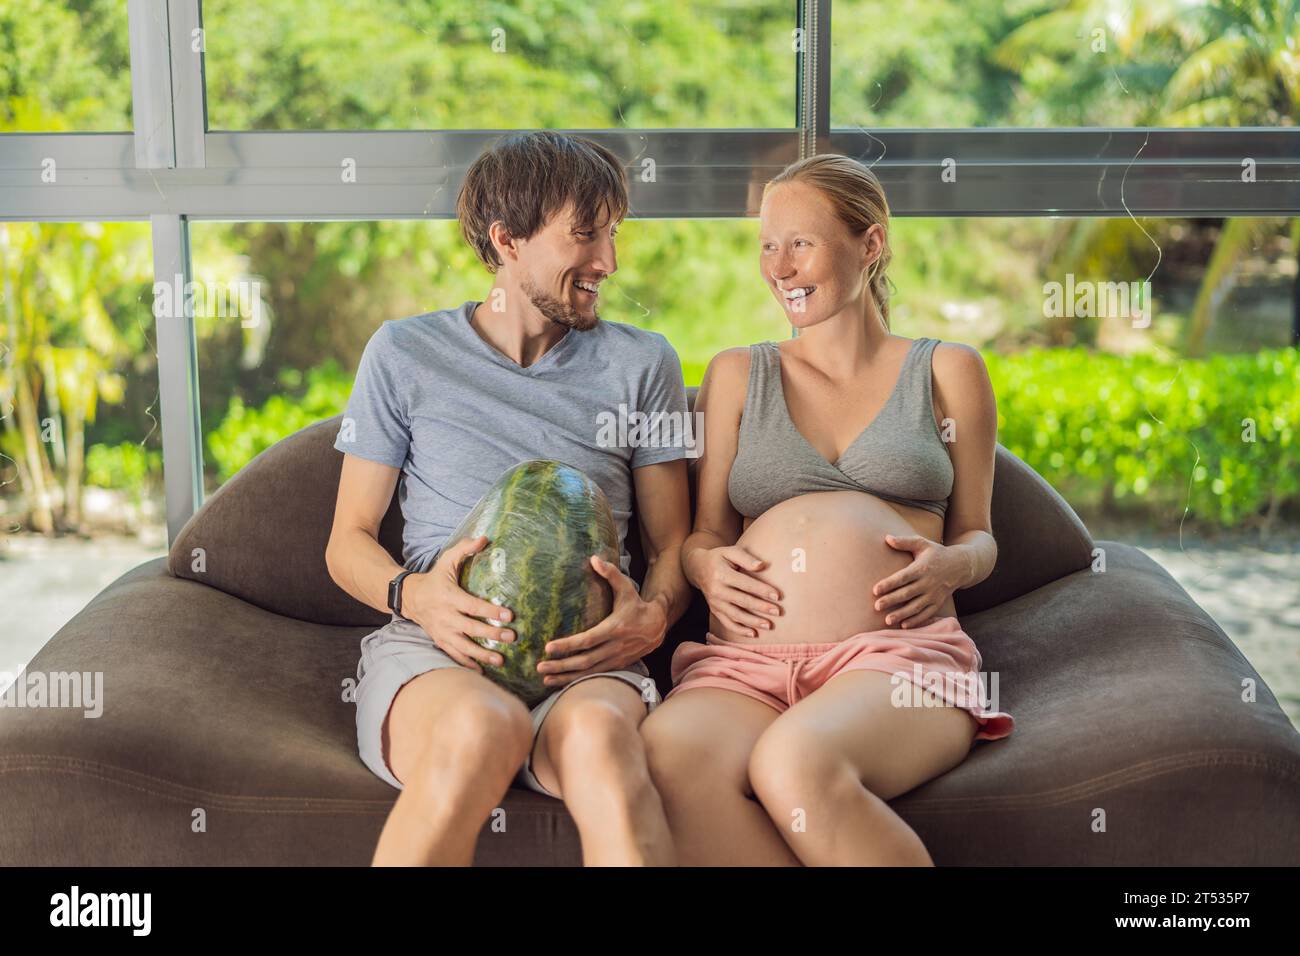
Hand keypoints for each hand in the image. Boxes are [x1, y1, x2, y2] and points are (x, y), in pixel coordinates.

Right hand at [400, 535, 514, 671]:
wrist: (409, 598)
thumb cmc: (435, 578)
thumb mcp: (447, 560)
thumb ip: (465, 548)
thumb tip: (485, 538)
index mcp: (449, 597)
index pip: (473, 606)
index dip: (491, 611)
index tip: (509, 615)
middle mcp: (445, 617)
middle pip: (471, 628)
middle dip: (491, 634)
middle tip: (511, 637)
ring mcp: (442, 632)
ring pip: (463, 647)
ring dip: (482, 654)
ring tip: (500, 660)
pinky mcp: (440, 641)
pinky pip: (454, 655)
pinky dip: (467, 664)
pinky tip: (482, 671)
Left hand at [535, 555, 666, 688]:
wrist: (658, 626)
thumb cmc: (637, 605)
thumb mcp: (626, 588)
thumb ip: (610, 574)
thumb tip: (594, 558)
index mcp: (615, 628)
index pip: (588, 639)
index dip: (568, 645)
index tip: (549, 647)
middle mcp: (615, 647)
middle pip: (585, 660)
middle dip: (561, 665)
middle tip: (540, 666)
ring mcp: (616, 659)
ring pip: (588, 672)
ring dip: (566, 677)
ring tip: (545, 678)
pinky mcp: (616, 665)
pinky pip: (594, 676)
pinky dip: (577, 680)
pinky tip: (561, 682)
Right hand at [688, 544, 780, 639]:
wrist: (698, 567)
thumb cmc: (719, 558)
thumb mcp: (730, 552)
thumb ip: (746, 558)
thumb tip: (762, 565)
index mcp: (721, 574)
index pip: (745, 584)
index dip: (762, 590)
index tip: (777, 596)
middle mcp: (717, 590)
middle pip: (742, 601)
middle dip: (761, 608)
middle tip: (778, 612)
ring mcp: (715, 603)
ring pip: (736, 615)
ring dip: (753, 622)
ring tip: (768, 625)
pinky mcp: (714, 610)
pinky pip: (727, 623)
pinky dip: (740, 630)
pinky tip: (753, 634)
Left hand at [872, 533, 967, 628]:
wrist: (961, 565)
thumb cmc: (937, 553)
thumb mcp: (922, 543)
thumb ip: (904, 541)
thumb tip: (887, 538)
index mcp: (921, 568)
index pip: (902, 577)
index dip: (889, 584)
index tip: (875, 590)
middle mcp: (928, 582)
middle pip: (907, 593)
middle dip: (891, 600)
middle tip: (876, 606)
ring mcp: (934, 594)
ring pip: (916, 606)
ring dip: (902, 614)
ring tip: (887, 620)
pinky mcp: (938, 602)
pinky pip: (927, 614)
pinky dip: (916, 620)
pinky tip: (904, 625)